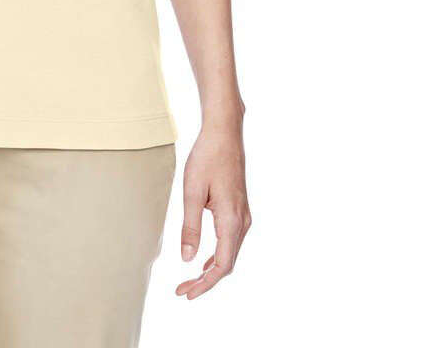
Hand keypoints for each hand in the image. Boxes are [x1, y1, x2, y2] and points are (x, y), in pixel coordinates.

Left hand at [175, 121, 250, 299]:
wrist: (224, 133)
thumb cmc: (206, 157)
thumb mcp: (192, 191)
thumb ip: (190, 226)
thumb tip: (187, 259)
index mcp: (231, 220)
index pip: (221, 266)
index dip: (204, 284)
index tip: (185, 293)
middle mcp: (242, 222)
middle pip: (227, 264)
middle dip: (205, 281)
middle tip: (182, 291)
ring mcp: (244, 216)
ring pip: (230, 254)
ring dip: (211, 270)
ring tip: (189, 280)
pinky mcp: (240, 210)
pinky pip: (231, 242)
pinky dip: (218, 255)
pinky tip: (203, 260)